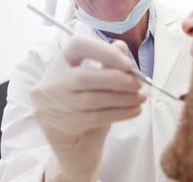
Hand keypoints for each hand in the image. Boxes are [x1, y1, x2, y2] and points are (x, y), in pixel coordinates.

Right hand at [31, 35, 145, 181]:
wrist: (74, 147)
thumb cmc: (87, 108)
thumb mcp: (97, 83)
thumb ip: (106, 62)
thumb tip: (121, 46)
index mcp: (60, 62)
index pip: (77, 45)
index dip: (104, 51)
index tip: (127, 63)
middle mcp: (51, 82)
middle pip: (85, 76)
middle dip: (117, 80)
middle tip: (139, 84)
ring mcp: (53, 105)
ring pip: (93, 99)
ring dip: (123, 98)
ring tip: (141, 98)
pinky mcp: (62, 126)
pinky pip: (96, 117)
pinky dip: (120, 113)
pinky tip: (135, 111)